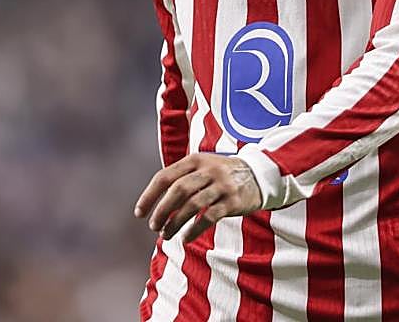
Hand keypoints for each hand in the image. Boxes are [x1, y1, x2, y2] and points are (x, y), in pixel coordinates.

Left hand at [133, 153, 262, 243]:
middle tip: (153, 226)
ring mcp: (222, 185)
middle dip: (161, 210)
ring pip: (192, 204)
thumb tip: (154, 204)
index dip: (149, 195)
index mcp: (195, 160)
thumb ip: (181, 178)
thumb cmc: (221, 175)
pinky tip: (185, 238)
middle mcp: (208, 170)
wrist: (259, 175)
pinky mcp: (233, 201)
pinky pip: (210, 217)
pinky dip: (194, 229)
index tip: (139, 213)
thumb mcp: (202, 167)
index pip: (164, 176)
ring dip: (175, 222)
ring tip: (165, 235)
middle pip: (178, 190)